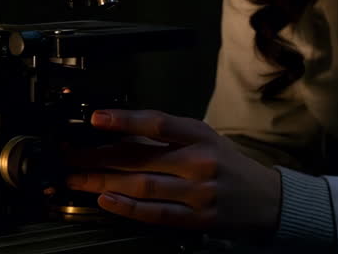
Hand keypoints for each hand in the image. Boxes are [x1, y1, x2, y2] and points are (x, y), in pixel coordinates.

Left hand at [65, 109, 280, 236]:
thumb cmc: (228, 164)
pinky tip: (106, 199)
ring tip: (78, 178)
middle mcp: (200, 162)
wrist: (266, 200)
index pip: (157, 124)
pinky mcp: (197, 219)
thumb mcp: (205, 138)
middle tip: (71, 156)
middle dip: (99, 157)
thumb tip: (121, 134)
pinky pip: (155, 214)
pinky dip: (128, 207)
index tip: (96, 119)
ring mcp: (198, 193)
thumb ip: (169, 136)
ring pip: (142, 186)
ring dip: (104, 182)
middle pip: (140, 158)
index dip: (124, 120)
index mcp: (200, 135)